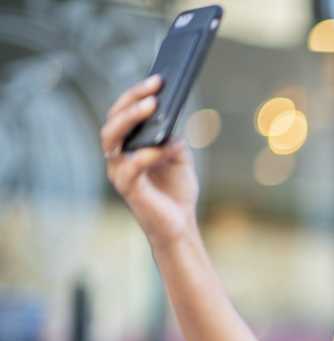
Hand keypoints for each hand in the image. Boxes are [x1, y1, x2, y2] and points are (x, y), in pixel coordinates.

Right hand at [101, 75, 199, 247]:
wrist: (180, 225)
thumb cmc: (177, 191)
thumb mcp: (180, 157)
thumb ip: (173, 138)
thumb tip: (170, 122)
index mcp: (128, 146)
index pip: (124, 113)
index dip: (137, 94)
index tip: (159, 80)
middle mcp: (117, 156)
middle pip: (113, 120)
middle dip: (131, 100)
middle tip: (154, 88)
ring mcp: (119, 171)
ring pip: (111, 138)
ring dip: (130, 119)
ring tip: (151, 106)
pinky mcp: (128, 189)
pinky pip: (130, 166)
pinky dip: (146, 154)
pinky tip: (162, 148)